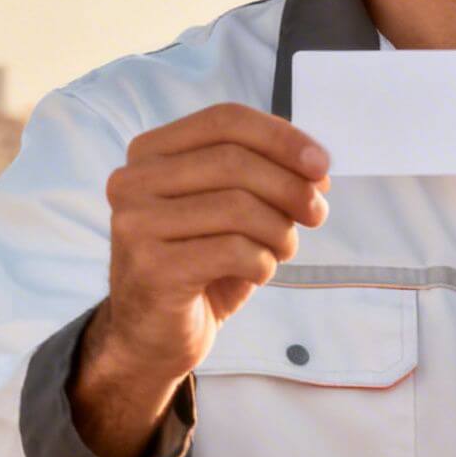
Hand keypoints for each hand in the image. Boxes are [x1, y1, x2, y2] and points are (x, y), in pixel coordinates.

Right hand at [70, 102, 329, 456]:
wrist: (153, 336)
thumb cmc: (199, 264)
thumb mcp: (232, 211)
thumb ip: (267, 178)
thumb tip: (317, 169)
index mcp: (151, 153)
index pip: (225, 120)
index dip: (282, 137)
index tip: (322, 165)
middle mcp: (133, 182)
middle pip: (235, 161)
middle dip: (291, 186)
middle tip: (317, 213)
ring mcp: (136, 225)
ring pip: (238, 206)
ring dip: (280, 230)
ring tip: (284, 248)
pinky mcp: (152, 268)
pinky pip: (233, 251)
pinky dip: (263, 262)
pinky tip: (259, 272)